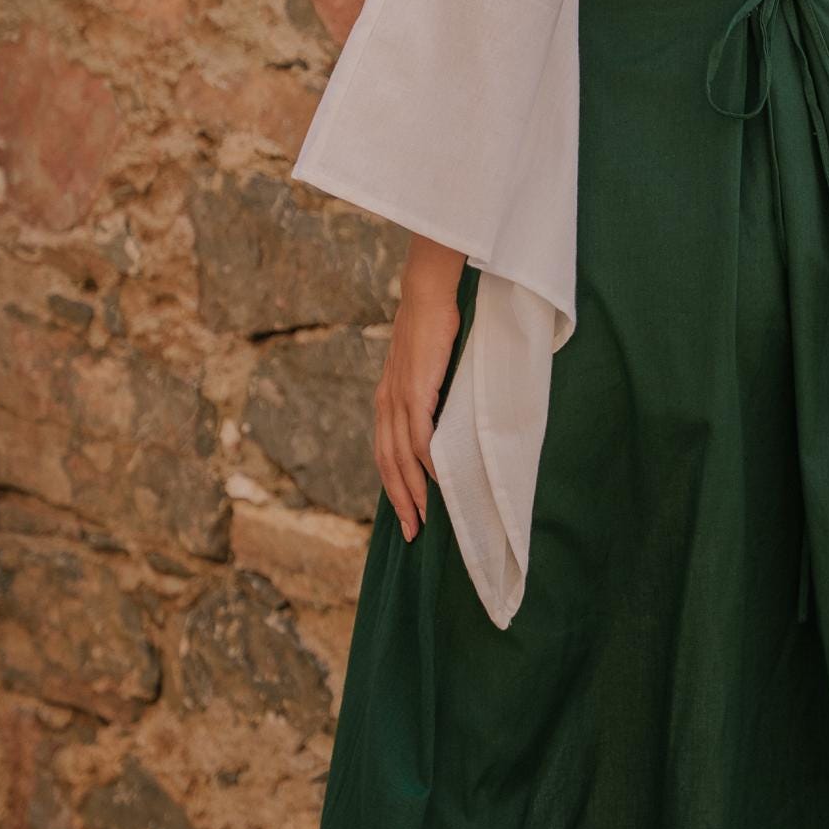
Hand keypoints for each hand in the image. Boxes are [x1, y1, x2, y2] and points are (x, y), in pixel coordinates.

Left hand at [373, 238, 463, 542]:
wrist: (426, 296)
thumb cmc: (431, 328)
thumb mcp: (424, 369)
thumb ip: (428, 395)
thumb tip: (444, 421)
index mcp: (385, 401)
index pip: (385, 454)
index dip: (394, 487)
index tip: (407, 514)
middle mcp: (386, 404)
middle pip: (388, 464)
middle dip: (400, 501)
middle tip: (412, 533)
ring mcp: (398, 398)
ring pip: (401, 457)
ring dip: (411, 491)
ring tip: (423, 518)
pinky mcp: (416, 390)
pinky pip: (420, 435)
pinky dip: (427, 462)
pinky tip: (436, 482)